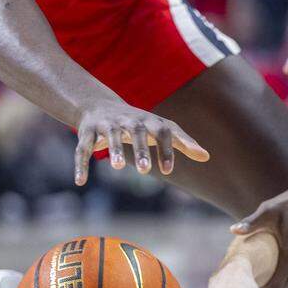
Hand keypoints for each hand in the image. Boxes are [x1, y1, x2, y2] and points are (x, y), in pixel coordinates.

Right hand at [74, 101, 208, 185]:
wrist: (100, 106)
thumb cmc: (140, 123)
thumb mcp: (162, 129)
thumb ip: (183, 142)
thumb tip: (206, 156)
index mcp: (149, 121)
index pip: (162, 131)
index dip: (166, 150)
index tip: (168, 171)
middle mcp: (128, 121)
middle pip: (136, 132)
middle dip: (140, 149)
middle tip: (145, 170)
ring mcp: (106, 125)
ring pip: (109, 136)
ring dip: (112, 150)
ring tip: (116, 167)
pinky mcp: (86, 132)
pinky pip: (83, 148)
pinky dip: (80, 164)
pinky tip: (81, 182)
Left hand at [231, 182, 287, 287]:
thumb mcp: (268, 210)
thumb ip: (251, 223)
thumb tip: (232, 230)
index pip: (276, 286)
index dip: (263, 287)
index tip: (254, 279)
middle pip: (286, 287)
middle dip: (272, 284)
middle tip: (260, 275)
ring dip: (284, 279)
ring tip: (272, 270)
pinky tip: (287, 264)